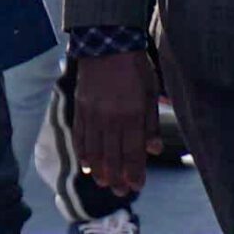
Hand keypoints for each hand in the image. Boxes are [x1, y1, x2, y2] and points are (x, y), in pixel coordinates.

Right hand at [73, 49, 161, 194]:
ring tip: (104, 183)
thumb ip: (151, 123)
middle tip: (120, 192)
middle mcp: (111, 117)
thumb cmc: (134, 67)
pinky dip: (82, 151)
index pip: (133, 152)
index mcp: (132, 114)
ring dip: (99, 169)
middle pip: (113, 155)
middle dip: (118, 177)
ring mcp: (93, 112)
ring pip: (94, 149)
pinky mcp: (80, 106)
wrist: (106, 41)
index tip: (136, 186)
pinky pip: (80, 134)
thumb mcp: (150, 92)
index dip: (134, 172)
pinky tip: (86, 164)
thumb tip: (153, 149)